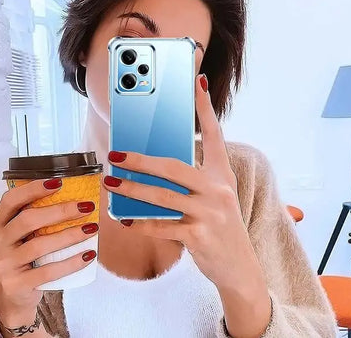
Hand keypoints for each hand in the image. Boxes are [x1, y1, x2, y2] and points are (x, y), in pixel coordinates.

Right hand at [0, 178, 98, 324]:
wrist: (12, 299)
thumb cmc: (23, 258)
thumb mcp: (21, 237)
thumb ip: (36, 218)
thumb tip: (74, 196)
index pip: (11, 200)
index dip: (33, 188)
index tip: (59, 182)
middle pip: (28, 220)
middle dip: (60, 211)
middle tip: (86, 207)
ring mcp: (3, 265)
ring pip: (39, 245)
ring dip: (70, 235)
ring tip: (92, 228)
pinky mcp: (16, 285)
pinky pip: (48, 272)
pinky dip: (71, 263)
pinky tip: (88, 255)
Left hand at [103, 73, 255, 289]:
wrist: (240, 267)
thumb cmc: (220, 225)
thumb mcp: (215, 196)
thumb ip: (192, 178)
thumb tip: (154, 163)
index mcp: (222, 174)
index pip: (214, 133)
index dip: (204, 107)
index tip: (195, 82)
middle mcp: (219, 189)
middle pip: (174, 166)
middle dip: (141, 160)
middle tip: (115, 155)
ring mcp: (211, 213)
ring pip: (163, 195)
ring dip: (132, 189)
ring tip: (111, 182)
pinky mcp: (200, 236)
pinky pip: (163, 226)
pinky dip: (141, 223)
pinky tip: (125, 219)